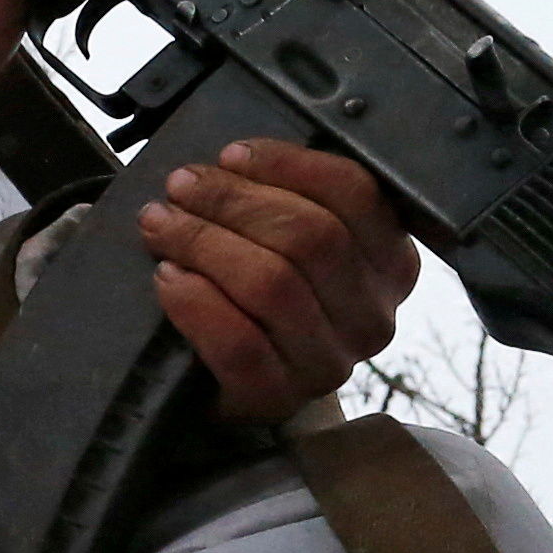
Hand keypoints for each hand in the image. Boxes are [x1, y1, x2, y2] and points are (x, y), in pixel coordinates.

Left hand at [137, 140, 421, 423]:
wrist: (250, 383)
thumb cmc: (271, 293)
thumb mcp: (299, 241)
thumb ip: (286, 197)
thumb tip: (229, 161)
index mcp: (390, 261)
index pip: (355, 194)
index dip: (287, 165)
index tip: (231, 155)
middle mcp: (372, 315)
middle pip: (309, 236)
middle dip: (232, 201)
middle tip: (180, 186)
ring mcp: (330, 362)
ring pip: (272, 285)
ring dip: (204, 242)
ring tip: (162, 225)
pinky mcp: (280, 398)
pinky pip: (239, 344)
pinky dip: (197, 303)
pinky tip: (168, 278)